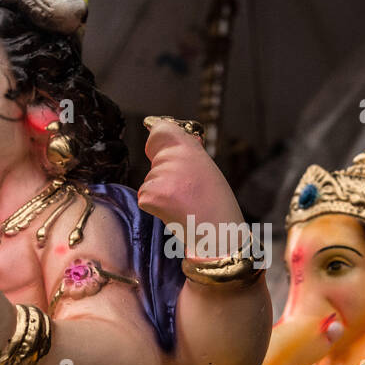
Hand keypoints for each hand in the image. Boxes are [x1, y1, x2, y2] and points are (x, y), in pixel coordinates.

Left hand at [137, 120, 241, 244]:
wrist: (220, 234)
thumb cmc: (216, 205)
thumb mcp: (207, 170)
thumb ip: (186, 154)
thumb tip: (161, 132)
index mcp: (191, 149)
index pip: (161, 130)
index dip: (157, 140)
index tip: (158, 146)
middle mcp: (176, 158)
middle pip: (155, 162)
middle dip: (163, 176)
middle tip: (186, 192)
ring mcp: (162, 177)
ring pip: (149, 181)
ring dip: (161, 194)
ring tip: (185, 203)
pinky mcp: (151, 196)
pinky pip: (145, 198)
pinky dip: (156, 207)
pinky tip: (175, 212)